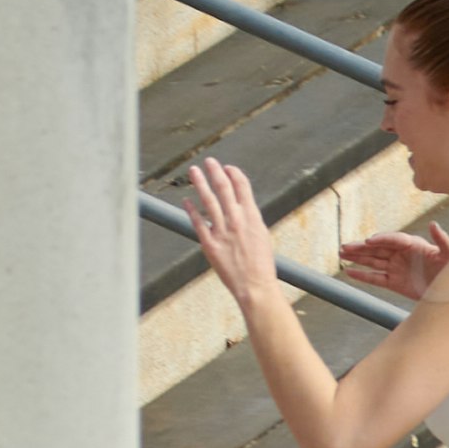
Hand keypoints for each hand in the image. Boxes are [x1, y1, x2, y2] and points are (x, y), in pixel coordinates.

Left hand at [181, 154, 285, 307]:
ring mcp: (222, 232)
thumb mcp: (262, 236)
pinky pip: (198, 222)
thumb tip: (242, 207)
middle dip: (215, 172)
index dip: (234, 174)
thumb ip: (251, 220)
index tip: (227, 168)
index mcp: (253, 218)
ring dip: (200, 183)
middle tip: (209, 161)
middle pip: (224, 189)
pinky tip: (186, 200)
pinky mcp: (210, 244)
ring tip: (194, 172)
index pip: (242, 187)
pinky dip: (191, 210)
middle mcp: (237, 221)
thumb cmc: (261, 265)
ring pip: (209, 201)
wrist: (255, 286)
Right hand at [336, 220, 448, 298]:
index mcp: (414, 245)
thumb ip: (442, 240)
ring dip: (357, 258)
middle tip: (344, 247)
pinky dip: (363, 276)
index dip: (381, 239)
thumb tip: (433, 224)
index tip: (369, 241)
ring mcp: (397, 268)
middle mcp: (402, 255)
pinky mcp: (395, 283)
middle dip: (361, 248)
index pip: (393, 239)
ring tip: (341, 254)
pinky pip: (376, 278)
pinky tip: (349, 272)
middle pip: (378, 249)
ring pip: (373, 261)